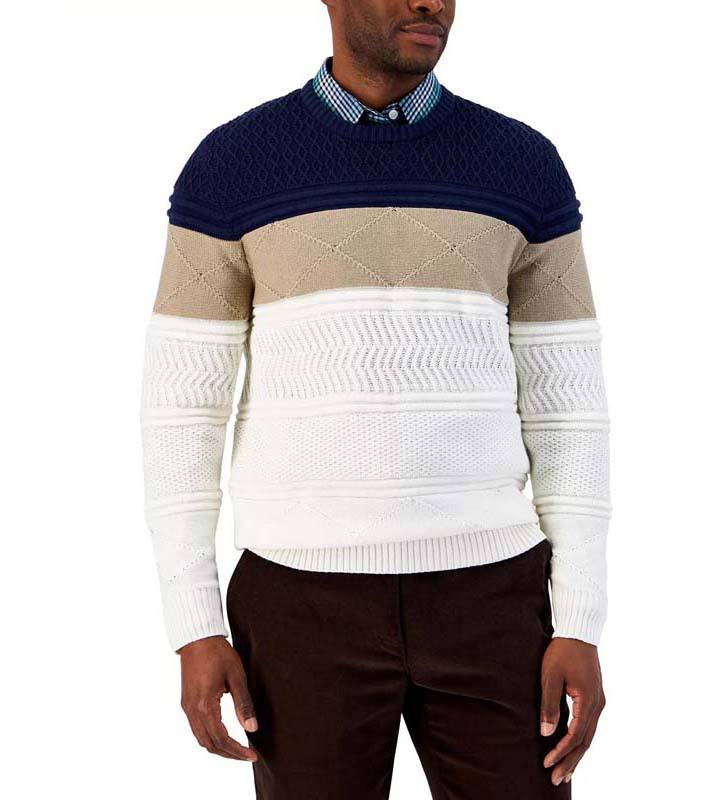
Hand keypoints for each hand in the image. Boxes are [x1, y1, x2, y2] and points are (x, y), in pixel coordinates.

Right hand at [179, 635, 258, 760]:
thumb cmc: (218, 653)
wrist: (197, 638)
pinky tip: (224, 734)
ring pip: (201, 739)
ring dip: (219, 747)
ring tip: (238, 749)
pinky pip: (196, 729)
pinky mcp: (186, 702)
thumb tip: (252, 729)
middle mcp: (192, 710)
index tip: (252, 755)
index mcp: (204, 705)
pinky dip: (210, 737)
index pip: (221, 739)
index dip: (237, 750)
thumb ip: (243, 704)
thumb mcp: (236, 676)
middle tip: (247, 755)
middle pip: (209, 744)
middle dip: (229, 754)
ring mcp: (187, 707)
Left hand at [540, 638, 605, 785]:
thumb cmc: (562, 652)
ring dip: (577, 755)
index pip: (575, 735)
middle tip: (556, 779)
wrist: (578, 633)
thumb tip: (546, 733)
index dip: (561, 752)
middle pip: (585, 741)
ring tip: (565, 772)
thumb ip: (549, 704)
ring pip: (589, 736)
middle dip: (570, 762)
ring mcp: (598, 702)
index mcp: (588, 701)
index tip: (547, 764)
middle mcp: (597, 705)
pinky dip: (581, 741)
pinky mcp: (595, 698)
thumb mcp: (550, 676)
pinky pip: (589, 726)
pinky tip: (573, 749)